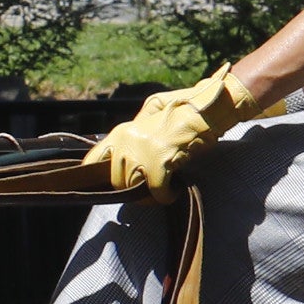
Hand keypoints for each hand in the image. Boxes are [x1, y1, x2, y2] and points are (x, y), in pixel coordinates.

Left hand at [83, 67, 269, 194]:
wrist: (208, 107)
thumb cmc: (183, 109)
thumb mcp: (150, 113)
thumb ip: (134, 131)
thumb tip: (123, 152)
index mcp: (122, 131)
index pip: (95, 159)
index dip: (97, 177)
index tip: (107, 187)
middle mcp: (128, 140)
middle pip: (116, 180)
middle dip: (131, 190)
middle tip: (148, 191)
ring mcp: (143, 150)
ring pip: (133, 187)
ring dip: (148, 196)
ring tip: (160, 192)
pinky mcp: (161, 160)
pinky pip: (156, 190)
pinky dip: (165, 196)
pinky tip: (173, 192)